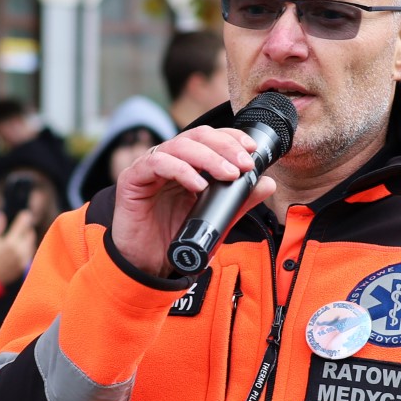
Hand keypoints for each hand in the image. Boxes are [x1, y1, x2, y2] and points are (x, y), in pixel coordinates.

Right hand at [0, 209, 37, 285]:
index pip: (22, 226)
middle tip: (24, 225)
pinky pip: (30, 254)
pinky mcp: (23, 266)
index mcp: (10, 243)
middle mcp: (19, 251)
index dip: (25, 218)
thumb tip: (0, 214)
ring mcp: (23, 260)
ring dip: (29, 238)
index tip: (26, 214)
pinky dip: (28, 248)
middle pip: (30, 234)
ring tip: (23, 236)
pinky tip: (22, 247)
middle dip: (27, 229)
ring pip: (32, 244)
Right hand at [111, 126, 275, 276]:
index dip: (232, 137)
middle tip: (244, 164)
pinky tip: (198, 185)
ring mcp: (149, 167)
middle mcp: (168, 160)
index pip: (210, 138)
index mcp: (186, 164)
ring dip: (209, 157)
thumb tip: (267, 183)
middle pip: (197, 136)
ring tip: (228, 175)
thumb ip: (238, 201)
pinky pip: (157, 163)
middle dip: (225, 146)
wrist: (146, 264)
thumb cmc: (175, 238)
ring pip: (180, 145)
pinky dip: (181, 170)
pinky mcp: (133, 179)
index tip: (252, 151)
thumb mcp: (214, 218)